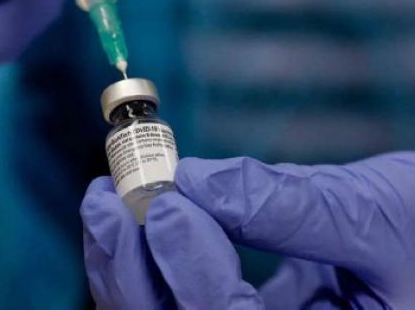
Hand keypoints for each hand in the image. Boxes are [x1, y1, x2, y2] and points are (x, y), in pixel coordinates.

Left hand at [81, 152, 414, 308]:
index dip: (194, 267)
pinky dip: (151, 260)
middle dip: (132, 271)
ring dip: (128, 264)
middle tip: (103, 201)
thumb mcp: (375, 215)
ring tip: (105, 203)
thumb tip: (196, 179)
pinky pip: (182, 299)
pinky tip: (137, 218)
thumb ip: (287, 204)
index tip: (165, 201)